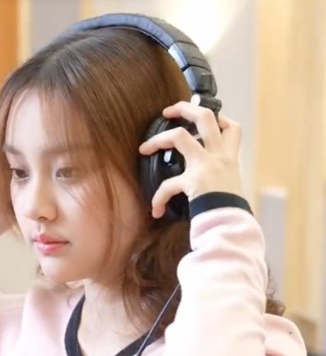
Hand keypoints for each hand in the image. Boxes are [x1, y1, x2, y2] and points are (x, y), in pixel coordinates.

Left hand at [138, 99, 243, 218]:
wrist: (232, 225)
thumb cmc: (230, 209)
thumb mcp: (231, 187)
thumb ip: (219, 177)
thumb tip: (205, 182)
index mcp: (230, 158)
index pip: (233, 128)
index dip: (220, 118)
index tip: (207, 120)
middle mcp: (220, 156)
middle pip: (205, 117)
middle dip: (184, 108)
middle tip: (168, 111)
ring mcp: (206, 165)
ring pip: (180, 136)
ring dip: (158, 140)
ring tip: (144, 148)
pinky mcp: (193, 180)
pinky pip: (168, 185)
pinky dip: (159, 197)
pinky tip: (156, 209)